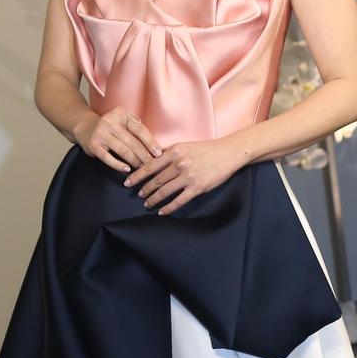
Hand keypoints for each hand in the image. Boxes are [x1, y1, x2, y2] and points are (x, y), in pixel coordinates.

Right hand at [74, 105, 161, 171]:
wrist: (83, 126)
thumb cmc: (109, 127)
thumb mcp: (121, 122)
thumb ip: (135, 131)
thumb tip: (154, 148)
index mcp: (121, 114)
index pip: (139, 129)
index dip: (150, 142)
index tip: (158, 153)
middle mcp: (110, 122)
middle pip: (132, 142)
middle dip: (144, 156)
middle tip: (152, 165)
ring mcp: (101, 133)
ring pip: (123, 151)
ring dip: (134, 161)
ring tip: (141, 169)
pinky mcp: (94, 145)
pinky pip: (108, 158)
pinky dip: (119, 165)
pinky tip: (127, 169)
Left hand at [124, 138, 247, 214]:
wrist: (228, 153)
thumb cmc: (207, 149)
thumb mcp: (185, 145)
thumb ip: (168, 151)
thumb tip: (152, 156)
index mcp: (174, 152)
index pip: (150, 165)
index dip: (137, 175)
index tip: (128, 182)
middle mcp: (179, 164)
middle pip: (156, 180)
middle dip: (144, 189)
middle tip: (138, 195)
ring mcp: (188, 177)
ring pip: (165, 191)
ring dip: (154, 199)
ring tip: (147, 204)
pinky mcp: (197, 188)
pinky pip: (179, 200)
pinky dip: (169, 208)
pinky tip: (162, 212)